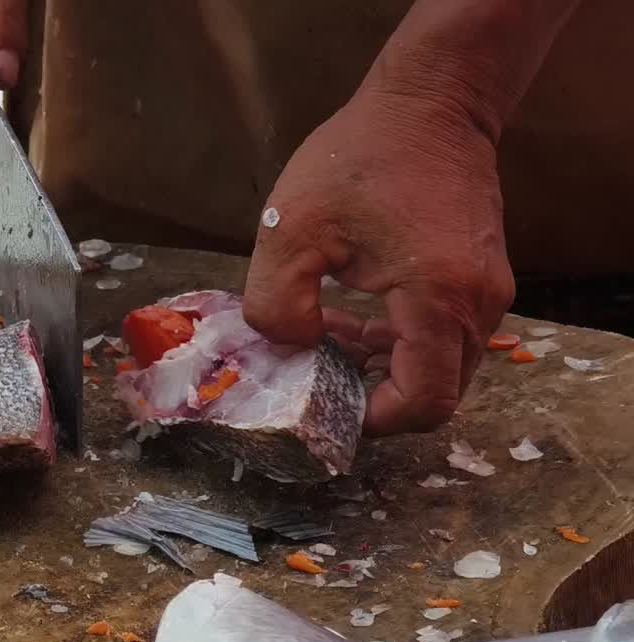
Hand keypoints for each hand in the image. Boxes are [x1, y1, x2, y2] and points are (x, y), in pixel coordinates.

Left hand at [242, 90, 514, 435]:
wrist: (430, 101)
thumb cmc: (359, 158)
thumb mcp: (290, 231)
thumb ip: (276, 306)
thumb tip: (296, 349)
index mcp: (438, 297)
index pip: (424, 400)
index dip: (374, 419)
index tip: (325, 401)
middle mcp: (479, 303)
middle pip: (438, 392)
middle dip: (375, 396)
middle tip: (319, 374)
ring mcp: (488, 291)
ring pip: (441, 365)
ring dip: (382, 368)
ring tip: (323, 339)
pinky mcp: (481, 278)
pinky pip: (445, 335)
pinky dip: (398, 342)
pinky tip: (349, 319)